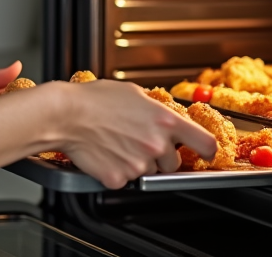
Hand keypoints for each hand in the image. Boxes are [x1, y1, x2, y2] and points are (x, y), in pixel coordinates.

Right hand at [53, 80, 216, 188]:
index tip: (204, 153)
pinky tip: (106, 154)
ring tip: (117, 143)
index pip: (204, 144)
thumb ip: (155, 108)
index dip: (207, 151)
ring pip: (149, 171)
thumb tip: (163, 115)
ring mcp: (139, 164)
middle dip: (160, 155)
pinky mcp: (120, 178)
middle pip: (173, 162)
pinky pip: (126, 180)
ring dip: (138, 162)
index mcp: (165, 120)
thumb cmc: (94, 100)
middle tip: (138, 141)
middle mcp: (156, 144)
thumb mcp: (132, 92)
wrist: (65, 115)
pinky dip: (117, 171)